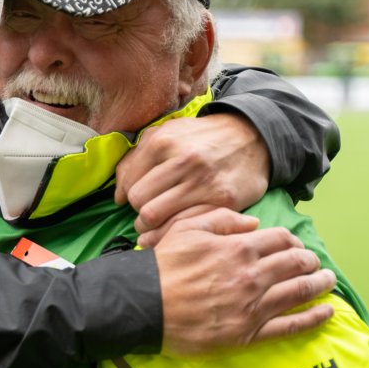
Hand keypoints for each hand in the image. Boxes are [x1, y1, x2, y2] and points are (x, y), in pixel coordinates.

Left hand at [115, 113, 269, 240]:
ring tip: (157, 226)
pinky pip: (186, 225)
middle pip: (141, 204)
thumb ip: (134, 160)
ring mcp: (203, 182)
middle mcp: (182, 161)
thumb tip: (117, 196)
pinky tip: (175, 232)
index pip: (129, 186)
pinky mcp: (222, 200)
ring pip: (158, 218)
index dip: (128, 198)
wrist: (251, 137)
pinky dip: (174, 233)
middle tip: (147, 216)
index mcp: (162, 142)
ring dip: (153, 228)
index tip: (135, 201)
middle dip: (140, 214)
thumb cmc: (200, 138)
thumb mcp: (165, 134)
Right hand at [152, 209, 334, 354]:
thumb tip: (255, 224)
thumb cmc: (163, 265)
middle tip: (315, 263)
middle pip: (296, 263)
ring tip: (328, 281)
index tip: (294, 245)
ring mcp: (254, 306)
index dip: (292, 240)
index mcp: (239, 247)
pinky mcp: (249, 334)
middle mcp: (252, 275)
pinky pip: (290, 326)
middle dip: (310, 261)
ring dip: (320, 284)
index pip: (280, 239)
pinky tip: (326, 312)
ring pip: (299, 291)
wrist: (143, 304)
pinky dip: (313, 318)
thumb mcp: (188, 228)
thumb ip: (223, 220)